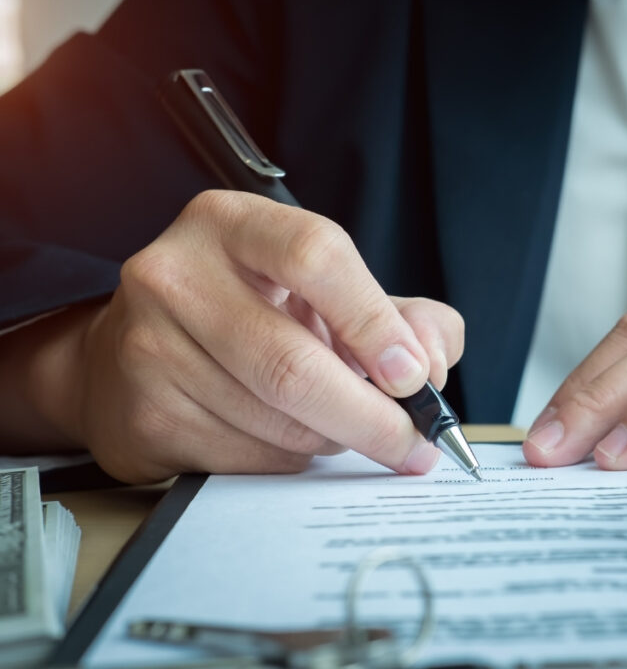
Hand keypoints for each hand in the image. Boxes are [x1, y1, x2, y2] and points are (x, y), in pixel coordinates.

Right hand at [6, 191, 463, 482]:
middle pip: (292, 362)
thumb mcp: (330, 293)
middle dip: (372, 417)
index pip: (314, 256)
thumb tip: (430, 364)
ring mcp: (150, 345)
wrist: (139, 356)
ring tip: (347, 427)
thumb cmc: (255, 314)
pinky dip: (292, 459)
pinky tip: (292, 438)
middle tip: (414, 444)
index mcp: (233, 223)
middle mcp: (178, 274)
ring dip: (334, 438)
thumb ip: (404, 316)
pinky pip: (247, 457)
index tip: (413, 376)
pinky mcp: (143, 412)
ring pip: (276, 420)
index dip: (374, 322)